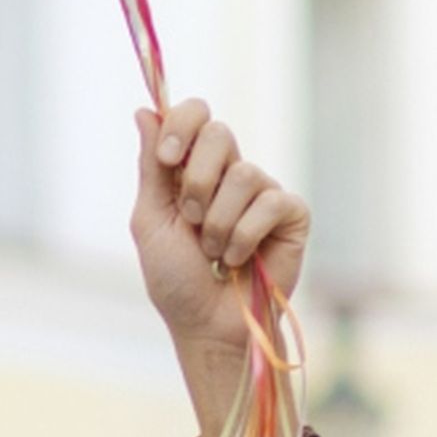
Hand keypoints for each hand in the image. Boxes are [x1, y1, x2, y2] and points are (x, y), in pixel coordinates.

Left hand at [132, 96, 306, 427]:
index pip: (196, 115)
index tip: (168, 158)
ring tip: (215, 254)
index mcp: (194, 168)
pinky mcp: (291, 215)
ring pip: (244, 174)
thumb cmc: (176, 280)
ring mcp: (263, 193)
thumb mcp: (152, 220)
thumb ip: (151, 167)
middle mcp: (230, 174)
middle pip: (220, 133)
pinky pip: (271, 202)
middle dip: (198, 180)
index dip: (182, 125)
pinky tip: (240, 261)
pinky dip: (246, 237)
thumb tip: (144, 110)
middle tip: (192, 219)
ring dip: (219, 223)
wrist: (207, 326)